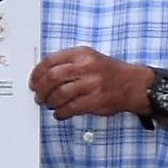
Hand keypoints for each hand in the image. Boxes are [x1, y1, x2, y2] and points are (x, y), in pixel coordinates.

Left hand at [31, 48, 157, 119]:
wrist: (134, 84)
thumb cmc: (109, 72)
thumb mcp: (90, 57)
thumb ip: (68, 62)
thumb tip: (44, 74)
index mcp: (82, 54)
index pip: (50, 60)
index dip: (37, 73)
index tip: (33, 81)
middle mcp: (86, 67)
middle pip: (52, 78)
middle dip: (40, 89)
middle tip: (38, 96)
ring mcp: (91, 84)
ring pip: (60, 94)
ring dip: (50, 102)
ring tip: (49, 105)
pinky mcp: (95, 100)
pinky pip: (71, 108)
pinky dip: (61, 113)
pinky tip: (60, 113)